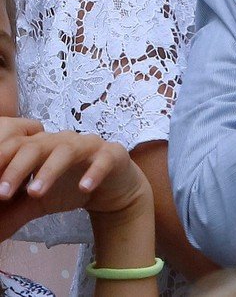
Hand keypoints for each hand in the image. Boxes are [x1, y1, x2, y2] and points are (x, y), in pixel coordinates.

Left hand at [0, 118, 150, 239]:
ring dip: (49, 170)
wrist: (111, 187)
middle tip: (2, 193)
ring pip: (66, 150)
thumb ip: (14, 210)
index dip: (1, 161)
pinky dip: (93, 172)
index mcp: (40, 146)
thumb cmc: (69, 186)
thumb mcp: (37, 202)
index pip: (15, 147)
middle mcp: (61, 140)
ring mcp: (87, 145)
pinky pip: (102, 159)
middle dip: (17, 168)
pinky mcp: (111, 154)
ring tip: (35, 193)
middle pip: (36, 146)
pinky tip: (84, 188)